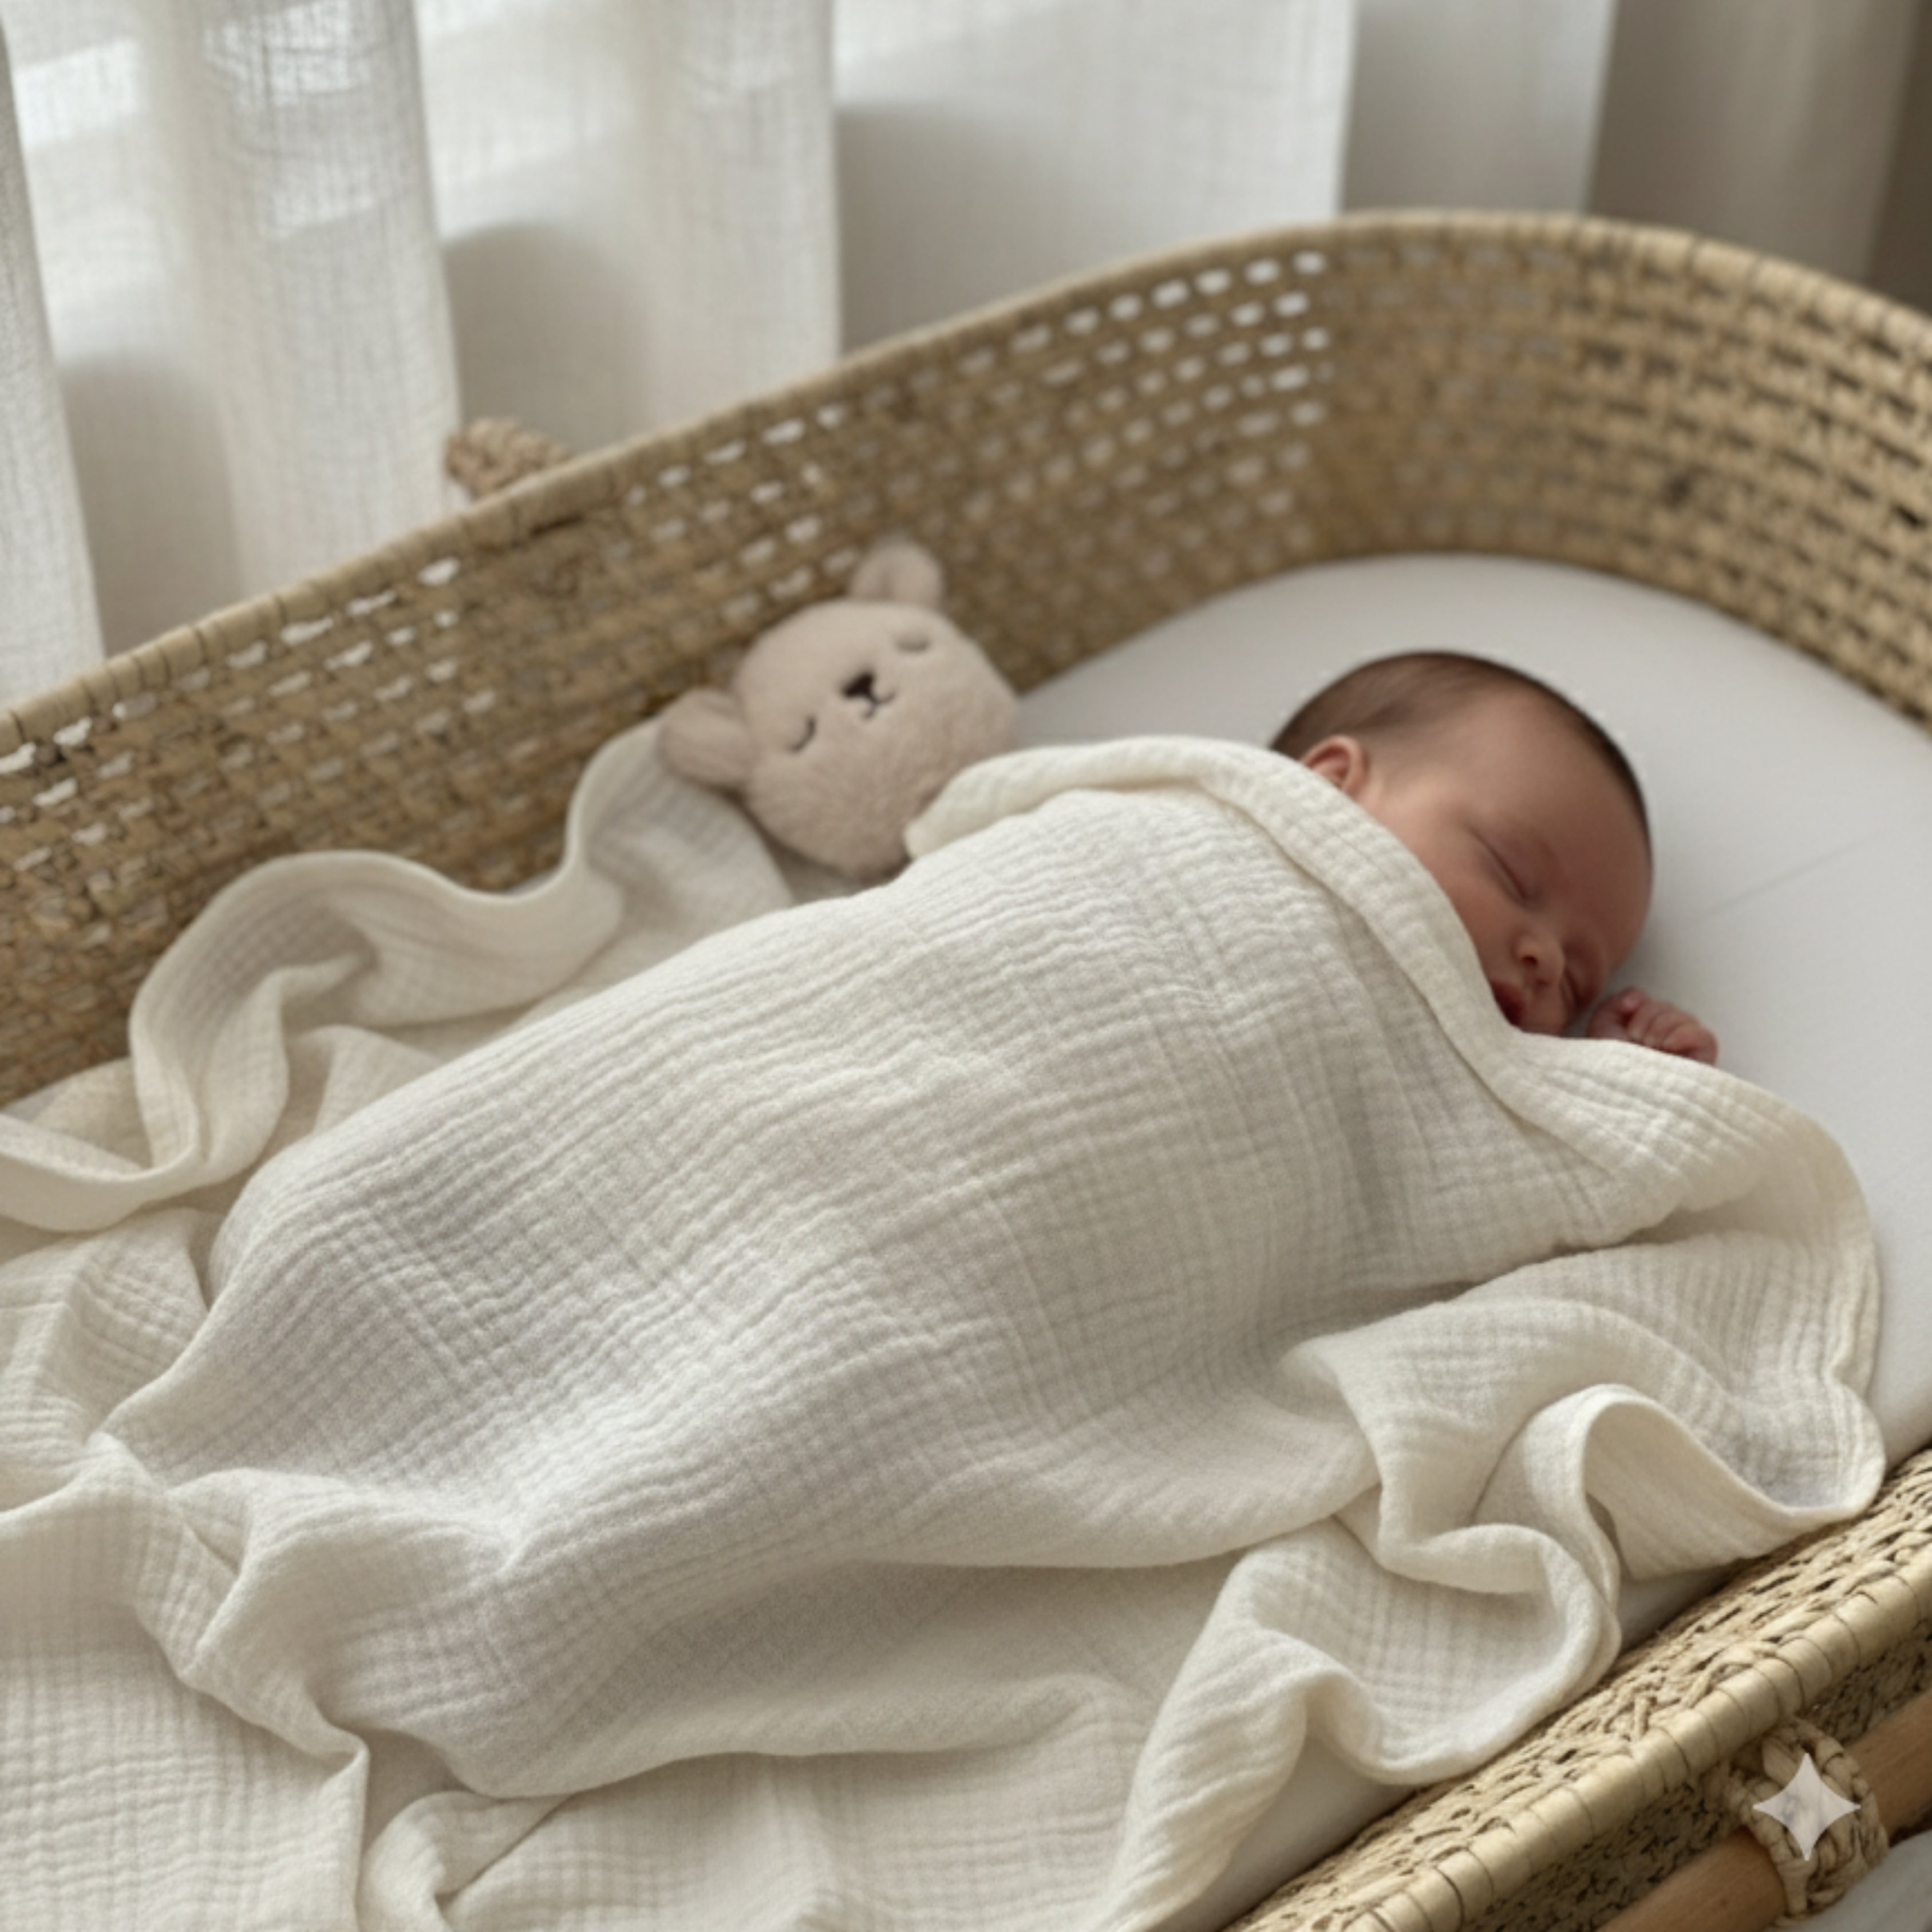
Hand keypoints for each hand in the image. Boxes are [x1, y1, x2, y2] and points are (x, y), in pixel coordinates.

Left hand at [1586, 987, 1717, 1064]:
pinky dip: (1685, 1034)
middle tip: (1637, 1040)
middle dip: (1648, 1018)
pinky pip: (1705, 1038)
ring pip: (1685, 1017)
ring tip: (1649, 1048)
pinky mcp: (1701, 1066)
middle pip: (1668, 1007)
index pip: (1651, 1002)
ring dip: (1661, 1027)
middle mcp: (1667, 1042)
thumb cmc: (1608, 1070)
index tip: (1627, 1028)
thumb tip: (1637, 998)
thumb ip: (1615, 1005)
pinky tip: (1668, 1046)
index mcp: (1644, 1033)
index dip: (1640, 1006)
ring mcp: (1686, 1054)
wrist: (1612, 1100)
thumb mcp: (1602, 1030)